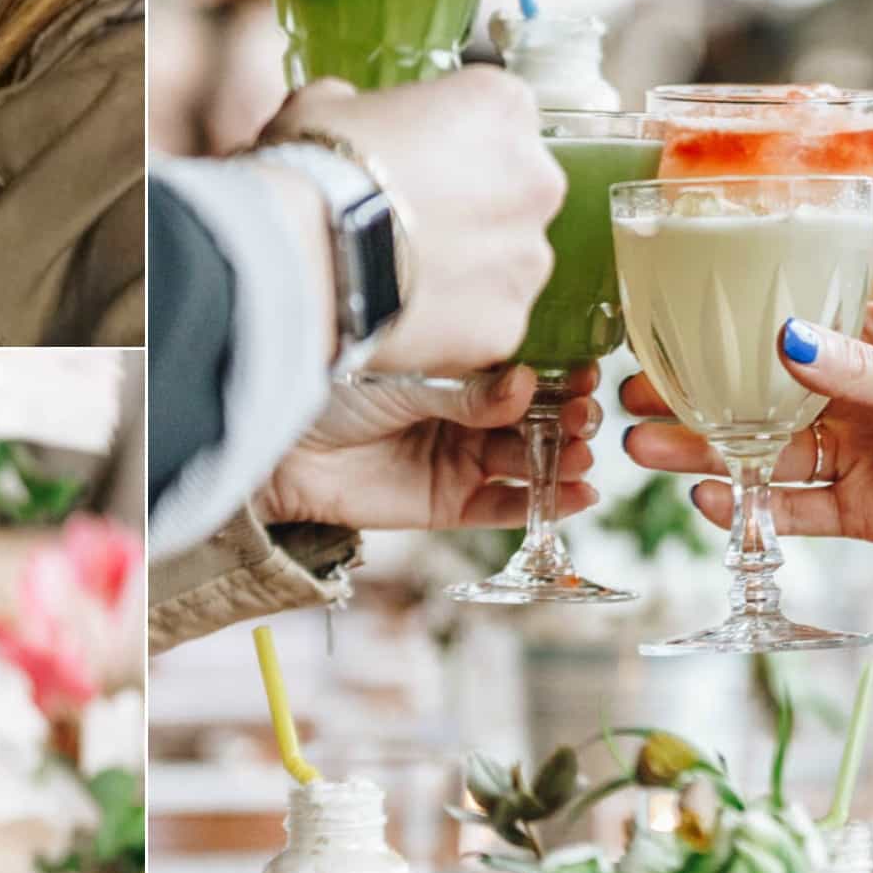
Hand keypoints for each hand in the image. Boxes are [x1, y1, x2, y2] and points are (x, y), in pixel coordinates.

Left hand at [253, 364, 602, 529]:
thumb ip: (467, 390)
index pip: (522, 370)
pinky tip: (577, 493)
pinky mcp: (447, 503)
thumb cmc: (334, 387)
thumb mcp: (407, 380)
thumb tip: (528, 382)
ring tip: (583, 453)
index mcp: (458, 369)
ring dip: (561, 459)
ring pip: (525, 460)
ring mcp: (458, 458)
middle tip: (588, 413)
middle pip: (533, 419)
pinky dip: (540, 503)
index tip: (590, 367)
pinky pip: (503, 506)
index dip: (559, 372)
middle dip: (566, 417)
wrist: (282, 443)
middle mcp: (465, 413)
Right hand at [260, 68, 566, 377]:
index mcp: (500, 106)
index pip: (495, 113)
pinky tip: (402, 311)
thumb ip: (363, 106)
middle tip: (407, 215)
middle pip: (513, 188)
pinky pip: (486, 319)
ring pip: (505, 258)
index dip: (449, 136)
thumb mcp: (327, 103)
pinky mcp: (507, 322)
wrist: (305, 253)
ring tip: (400, 269)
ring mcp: (527, 255)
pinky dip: (452, 318)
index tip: (416, 155)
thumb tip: (354, 116)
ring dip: (465, 262)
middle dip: (470, 202)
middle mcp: (534, 178)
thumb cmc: (317, 170)